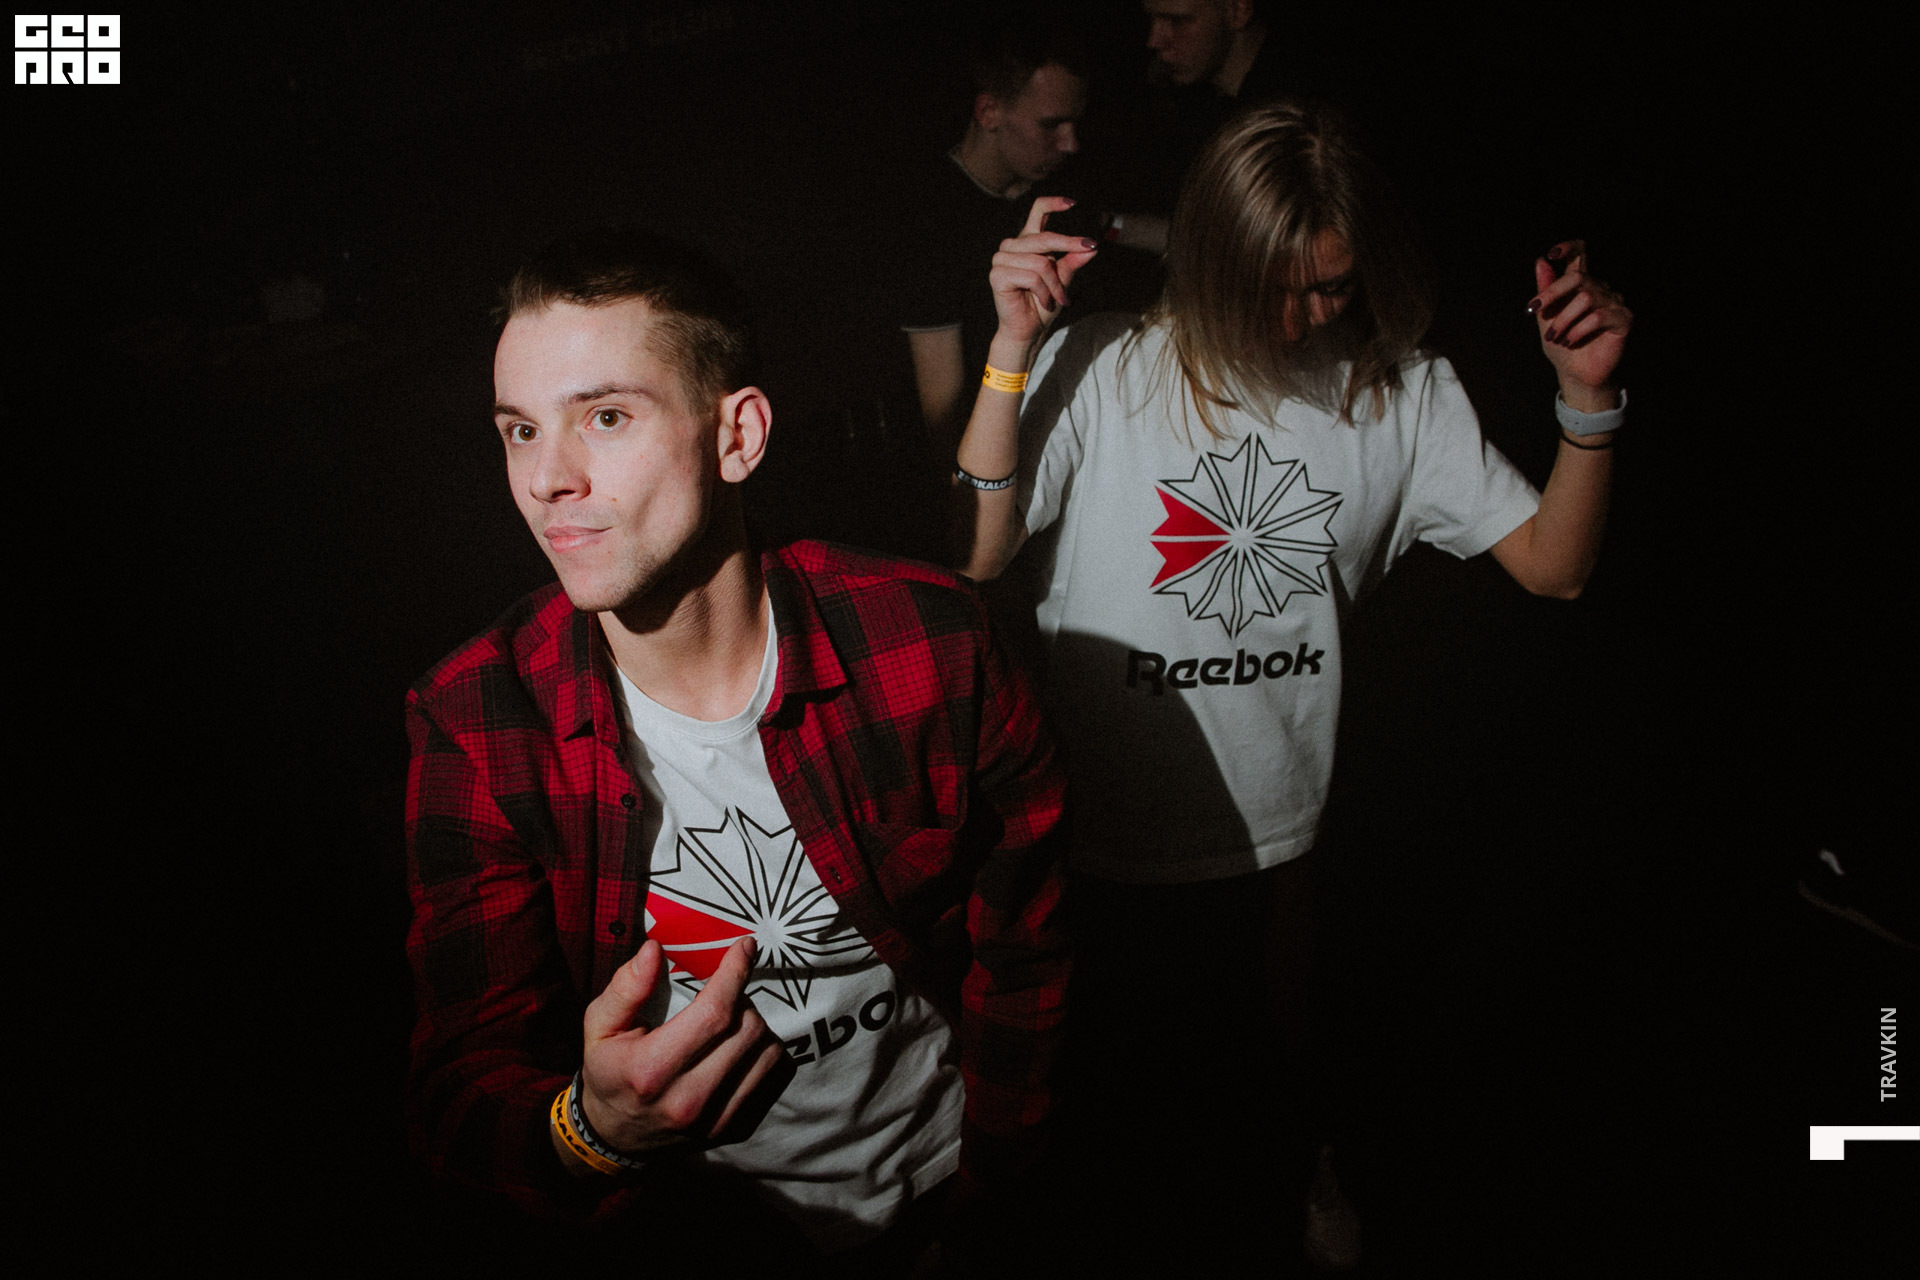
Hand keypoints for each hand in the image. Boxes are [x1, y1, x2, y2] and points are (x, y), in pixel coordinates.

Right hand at [577, 938, 792, 1154]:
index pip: (713, 1013)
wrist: (614, 1137)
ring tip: (730, 1024)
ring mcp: (716, 1120)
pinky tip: (741, 1048)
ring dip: (756, 1026)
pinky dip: (765, 1053)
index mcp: (651, 1070)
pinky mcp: (736, 1130)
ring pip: (768, 1052)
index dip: (735, 973)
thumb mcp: (599, 1026)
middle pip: (747, 1030)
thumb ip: (626, 988)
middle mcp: (688, 1100)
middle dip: (742, 1000)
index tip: (745, 946)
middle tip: (723, 997)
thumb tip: (654, 949)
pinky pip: (775, 1077)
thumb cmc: (609, 1071)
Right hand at [989, 197, 1099, 349]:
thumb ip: (1073, 261)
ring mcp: (1001, 259)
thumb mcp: (1063, 279)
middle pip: (1044, 238)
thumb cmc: (1044, 304)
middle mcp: (1011, 246)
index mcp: (1027, 242)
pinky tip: (1044, 301)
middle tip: (1090, 251)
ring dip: (1055, 283)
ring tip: (1057, 298)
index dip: (1053, 204)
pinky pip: (1031, 277)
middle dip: (1069, 247)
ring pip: (1040, 262)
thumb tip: (1091, 247)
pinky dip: (1044, 291)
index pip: (1036, 212)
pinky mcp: (997, 275)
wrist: (1028, 330)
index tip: (1073, 203)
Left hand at [1528, 241, 1631, 409]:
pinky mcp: (1624, 319)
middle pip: (1578, 278)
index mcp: (1581, 284)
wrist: (1575, 373)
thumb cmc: (1561, 344)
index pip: (1581, 254)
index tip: (1551, 254)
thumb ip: (1545, 290)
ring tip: (1554, 337)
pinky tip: (1569, 341)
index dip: (1569, 248)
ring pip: (1586, 299)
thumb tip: (1540, 261)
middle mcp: (1600, 288)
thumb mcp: (1546, 317)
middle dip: (1552, 294)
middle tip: (1535, 311)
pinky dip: (1578, 330)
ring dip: (1563, 320)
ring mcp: (1614, 302)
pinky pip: (1598, 317)